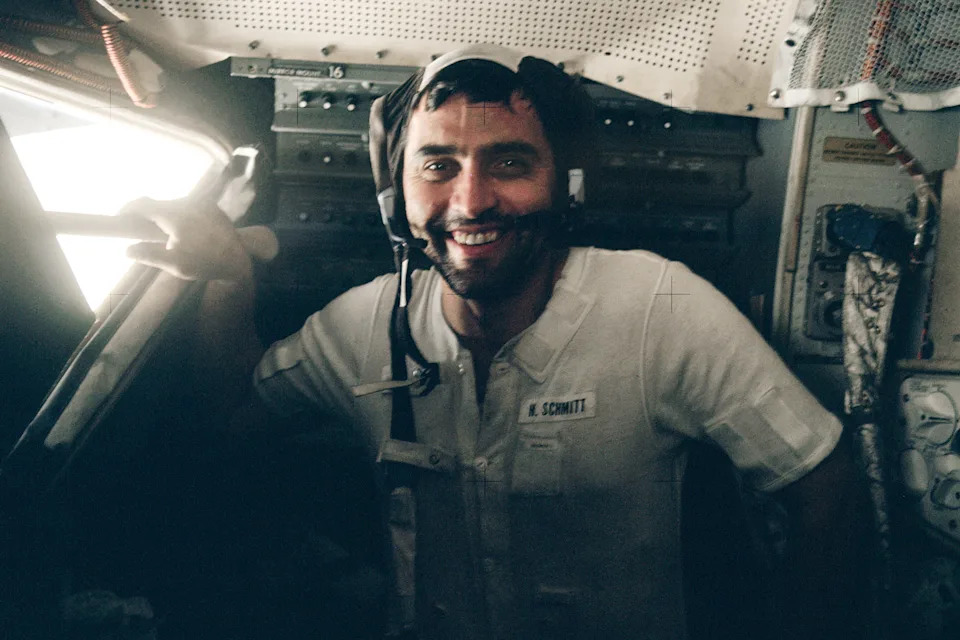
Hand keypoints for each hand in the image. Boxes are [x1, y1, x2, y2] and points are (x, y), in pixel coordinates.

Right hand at [119, 196, 277, 285]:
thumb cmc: (206, 264)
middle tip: (138, 230)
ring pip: (173, 204)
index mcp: (177, 214)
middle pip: (159, 204)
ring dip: (164, 215)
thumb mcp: (175, 265)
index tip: (119, 219)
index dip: (127, 209)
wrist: (239, 260)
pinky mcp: (212, 206)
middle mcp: (189, 202)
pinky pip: (188, 206)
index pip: (143, 204)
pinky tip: (181, 230)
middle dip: (146, 215)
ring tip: (161, 233)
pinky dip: (179, 214)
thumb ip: (149, 255)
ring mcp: (202, 202)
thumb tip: (127, 250)